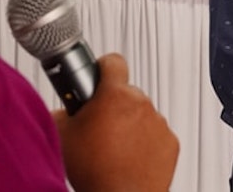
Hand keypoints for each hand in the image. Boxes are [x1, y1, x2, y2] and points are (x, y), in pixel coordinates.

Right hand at [52, 53, 179, 191]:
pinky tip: (129, 157)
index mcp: (115, 95)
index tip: (98, 74)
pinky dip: (145, 142)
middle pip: (126, 92)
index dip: (103, 67)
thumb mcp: (61, 134)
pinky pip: (156, 134)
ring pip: (142, 114)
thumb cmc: (94, 170)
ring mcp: (158, 123)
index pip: (113, 62)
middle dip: (113, 104)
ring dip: (130, 124)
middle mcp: (141, 104)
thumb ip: (63, 110)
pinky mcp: (170, 142)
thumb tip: (64, 107)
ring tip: (113, 147)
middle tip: (99, 125)